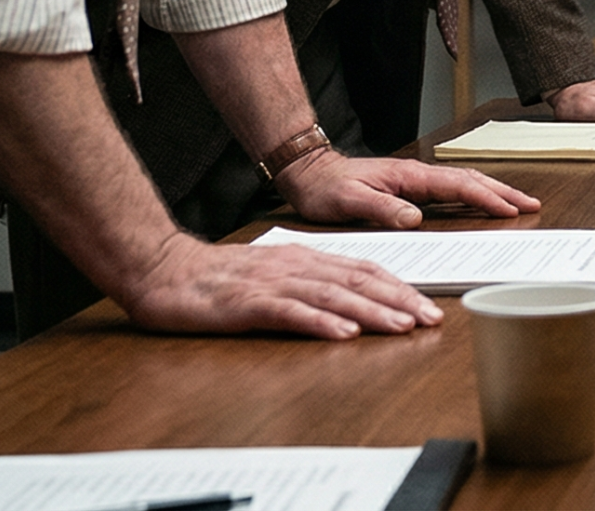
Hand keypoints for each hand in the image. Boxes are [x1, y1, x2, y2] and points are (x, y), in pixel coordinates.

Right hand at [120, 231, 446, 339]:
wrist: (164, 270)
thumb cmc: (218, 278)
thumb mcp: (274, 274)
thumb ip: (310, 282)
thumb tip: (351, 301)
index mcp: (305, 259)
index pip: (363, 270)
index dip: (398, 287)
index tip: (427, 307)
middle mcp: (295, 266)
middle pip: (357, 281)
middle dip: (398, 300)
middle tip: (430, 319)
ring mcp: (272, 283)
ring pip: (332, 296)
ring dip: (371, 312)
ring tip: (401, 327)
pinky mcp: (247, 302)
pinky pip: (290, 312)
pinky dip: (320, 323)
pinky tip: (343, 334)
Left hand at [272, 148, 540, 227]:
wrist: (310, 174)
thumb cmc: (326, 189)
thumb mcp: (349, 201)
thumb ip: (382, 209)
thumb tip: (415, 218)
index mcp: (409, 176)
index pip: (457, 185)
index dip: (486, 198)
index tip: (510, 210)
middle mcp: (418, 175)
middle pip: (470, 180)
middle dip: (503, 191)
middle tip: (531, 204)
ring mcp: (416, 181)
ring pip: (464, 183)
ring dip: (493, 192)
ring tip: (518, 204)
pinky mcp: (411, 189)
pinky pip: (451, 191)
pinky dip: (474, 196)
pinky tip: (483, 204)